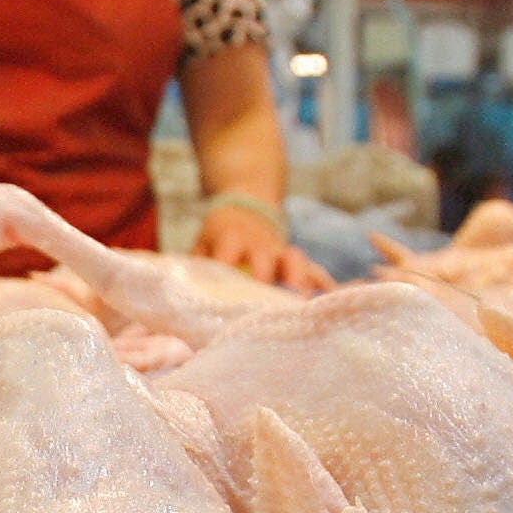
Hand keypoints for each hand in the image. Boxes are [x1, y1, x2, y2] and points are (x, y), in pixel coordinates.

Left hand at [196, 205, 332, 293]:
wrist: (246, 206)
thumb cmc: (218, 236)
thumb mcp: (201, 244)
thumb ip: (195, 267)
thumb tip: (182, 300)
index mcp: (230, 237)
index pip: (228, 253)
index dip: (229, 270)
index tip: (226, 296)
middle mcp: (258, 242)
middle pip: (265, 258)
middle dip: (267, 279)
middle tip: (267, 306)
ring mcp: (280, 249)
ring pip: (294, 259)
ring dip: (300, 280)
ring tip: (303, 304)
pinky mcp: (295, 258)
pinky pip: (313, 270)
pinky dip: (323, 284)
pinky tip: (330, 301)